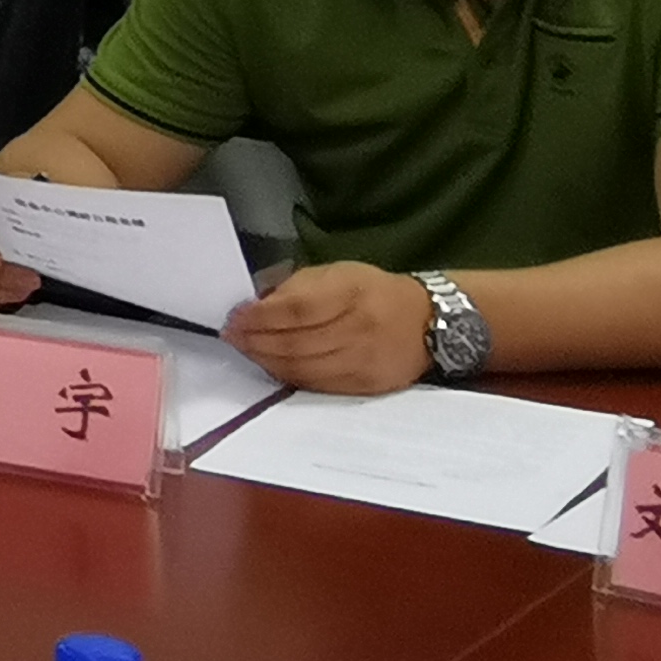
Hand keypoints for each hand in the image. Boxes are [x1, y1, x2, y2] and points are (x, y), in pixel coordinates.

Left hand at [225, 262, 438, 392]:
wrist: (428, 321)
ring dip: (267, 361)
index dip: (260, 317)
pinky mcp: (368, 385)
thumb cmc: (373, 292)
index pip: (297, 310)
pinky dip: (290, 377)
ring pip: (304, 368)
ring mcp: (365, 361)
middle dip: (256, 341)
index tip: (235, 317)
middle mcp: (360, 329)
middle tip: (232, 337)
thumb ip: (296, 288)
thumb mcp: (337, 274)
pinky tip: (273, 366)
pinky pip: (319, 386)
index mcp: (352, 293)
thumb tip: (256, 306)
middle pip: (296, 343)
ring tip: (246, 351)